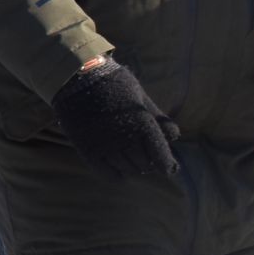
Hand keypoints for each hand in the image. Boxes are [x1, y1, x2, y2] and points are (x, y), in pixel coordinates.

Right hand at [49, 59, 179, 176]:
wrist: (78, 80)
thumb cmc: (115, 85)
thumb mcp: (140, 98)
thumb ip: (157, 118)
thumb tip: (175, 137)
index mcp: (142, 124)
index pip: (160, 155)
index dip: (167, 165)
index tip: (169, 169)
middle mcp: (125, 139)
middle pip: (144, 165)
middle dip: (150, 164)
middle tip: (149, 160)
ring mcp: (105, 146)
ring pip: (127, 169)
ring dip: (134, 167)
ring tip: (134, 161)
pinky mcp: (89, 150)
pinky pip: (107, 173)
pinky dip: (117, 174)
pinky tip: (120, 170)